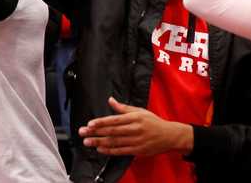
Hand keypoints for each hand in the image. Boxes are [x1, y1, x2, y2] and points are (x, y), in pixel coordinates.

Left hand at [78, 97, 192, 156]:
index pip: (114, 120)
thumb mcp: (139, 111)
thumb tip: (110, 100)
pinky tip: (100, 148)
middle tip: (83, 132)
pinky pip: (120, 151)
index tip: (90, 123)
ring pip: (114, 142)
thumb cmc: (153, 121)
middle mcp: (134, 129)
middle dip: (96, 132)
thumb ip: (123, 107)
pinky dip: (109, 150)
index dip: (101, 122)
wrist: (168, 135)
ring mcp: (135, 141)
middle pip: (112, 131)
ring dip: (99, 142)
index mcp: (134, 117)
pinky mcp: (137, 150)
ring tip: (87, 142)